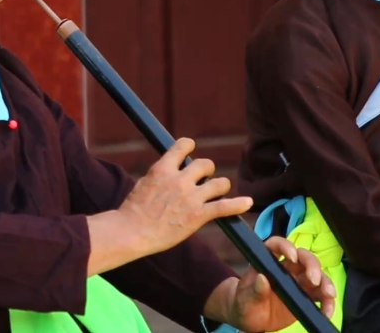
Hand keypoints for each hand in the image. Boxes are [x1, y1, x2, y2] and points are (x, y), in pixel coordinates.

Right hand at [118, 138, 252, 256]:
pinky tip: (248, 203)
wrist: (131, 232)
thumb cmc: (133, 211)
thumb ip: (161, 175)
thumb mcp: (144, 183)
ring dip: (219, 187)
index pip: (183, 146)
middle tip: (202, 182)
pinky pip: (224, 206)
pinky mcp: (198, 215)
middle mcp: (179, 180)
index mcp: (163, 169)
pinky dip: (238, 205)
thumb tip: (169, 169)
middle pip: (206, 164)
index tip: (190, 151)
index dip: (189, 147)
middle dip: (206, 171)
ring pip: (219, 183)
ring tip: (216, 193)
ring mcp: (190, 198)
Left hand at [223, 238, 334, 332]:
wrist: (250, 320)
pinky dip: (327, 302)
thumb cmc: (244, 304)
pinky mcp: (306, 297)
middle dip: (312, 265)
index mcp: (267, 262)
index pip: (276, 246)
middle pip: (303, 258)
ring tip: (329, 296)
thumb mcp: (244, 300)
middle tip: (314, 280)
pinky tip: (327, 311)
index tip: (292, 256)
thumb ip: (254, 291)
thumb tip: (262, 278)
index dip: (285, 246)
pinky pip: (321, 296)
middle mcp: (285, 268)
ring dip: (325, 283)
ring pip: (317, 275)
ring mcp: (298, 282)